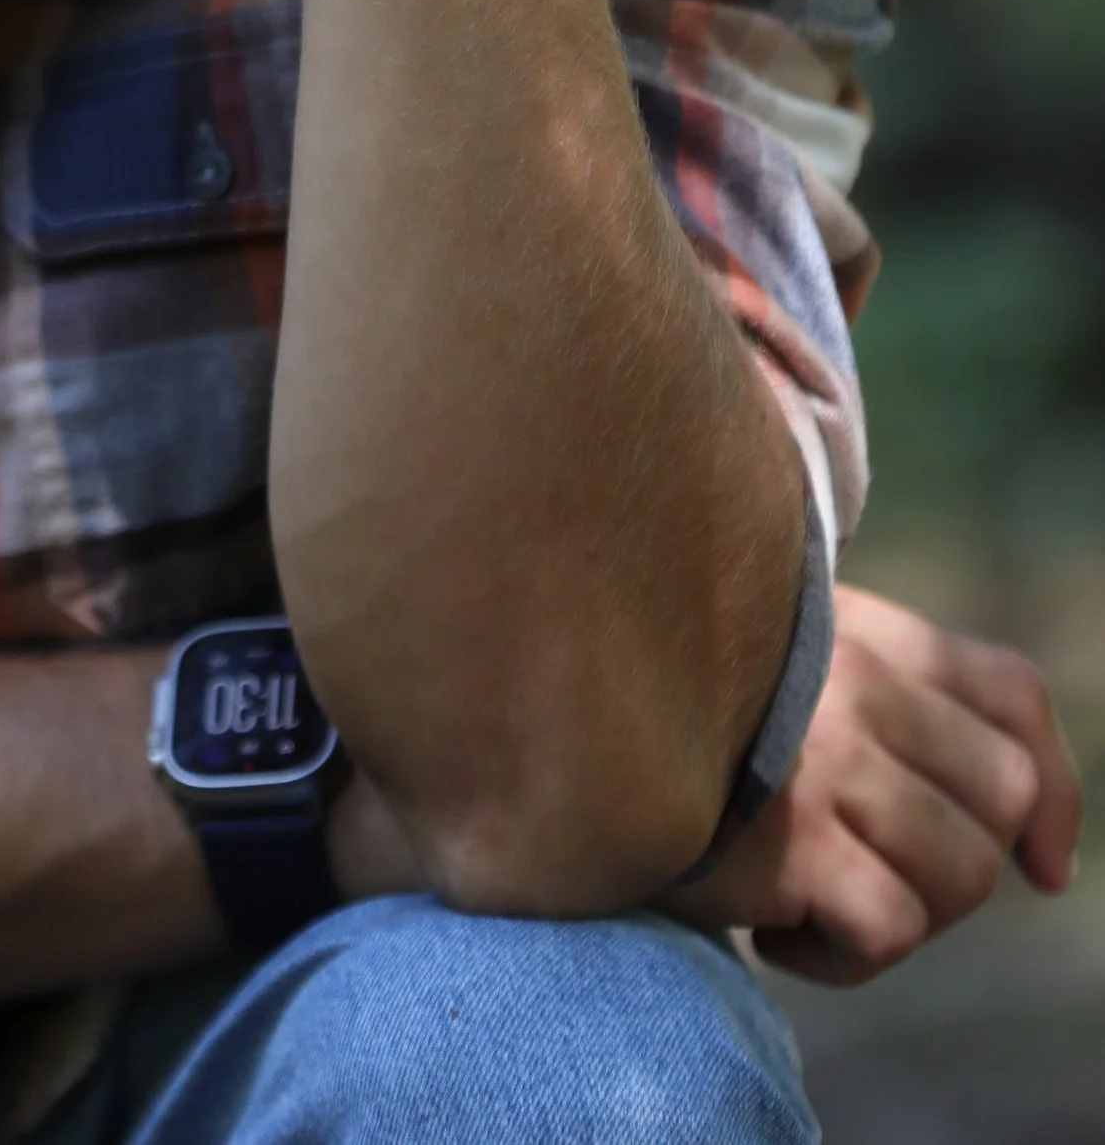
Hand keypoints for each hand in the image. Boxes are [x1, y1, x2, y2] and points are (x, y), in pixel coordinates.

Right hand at [665, 583, 1082, 985]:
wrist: (537, 729)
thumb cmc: (656, 718)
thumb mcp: (762, 669)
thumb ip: (865, 690)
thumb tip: (1002, 821)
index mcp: (855, 630)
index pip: (1009, 692)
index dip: (1053, 788)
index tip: (1043, 864)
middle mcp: (851, 680)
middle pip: (1002, 795)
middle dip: (963, 868)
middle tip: (876, 880)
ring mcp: (824, 757)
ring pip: (961, 873)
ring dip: (902, 917)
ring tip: (818, 905)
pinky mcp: (789, 839)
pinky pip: (891, 929)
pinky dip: (843, 961)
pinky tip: (774, 936)